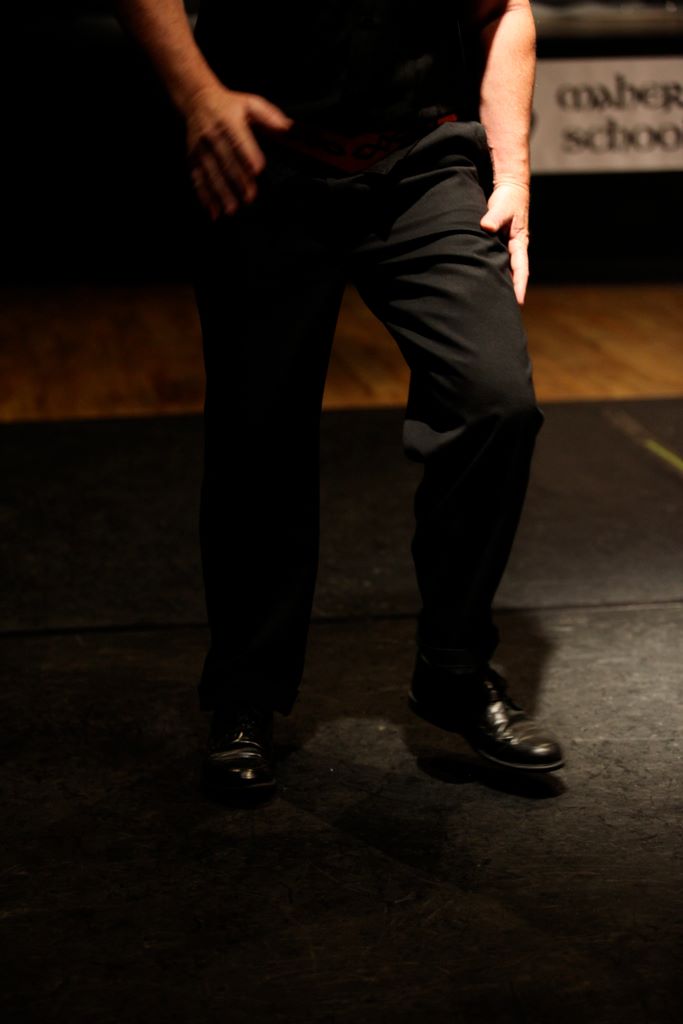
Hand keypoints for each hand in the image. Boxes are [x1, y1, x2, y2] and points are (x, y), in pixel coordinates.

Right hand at [184, 85, 293, 219]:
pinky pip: (198, 179)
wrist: (197, 99)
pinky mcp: (193, 158)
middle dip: (237, 180)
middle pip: (226, 160)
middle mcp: (213, 135)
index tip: (257, 169)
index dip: (248, 154)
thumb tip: (287, 127)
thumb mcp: (250, 103)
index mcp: (229, 120)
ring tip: (231, 209)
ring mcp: (201, 148)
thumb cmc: (228, 105)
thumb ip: (269, 115)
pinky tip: (213, 211)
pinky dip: (205, 197)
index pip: (239, 139)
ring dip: (221, 193)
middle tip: (249, 197)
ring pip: (211, 173)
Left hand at [479, 181, 530, 305]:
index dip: (519, 286)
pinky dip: (495, 274)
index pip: (521, 269)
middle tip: (505, 312)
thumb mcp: (502, 207)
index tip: (518, 302)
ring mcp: (508, 248)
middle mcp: (515, 249)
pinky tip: (486, 285)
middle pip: (515, 275)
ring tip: (495, 304)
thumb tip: (485, 227)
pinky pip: (498, 264)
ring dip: (503, 285)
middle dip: (512, 293)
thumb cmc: (508, 199)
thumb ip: (493, 217)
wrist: (510, 190)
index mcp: (519, 243)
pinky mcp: (499, 246)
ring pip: (506, 271)